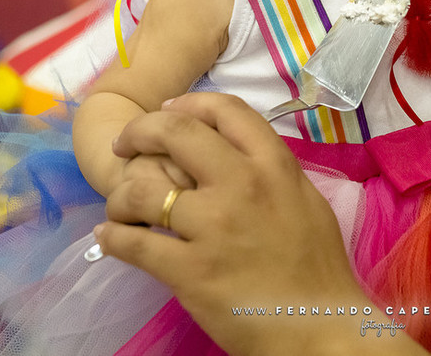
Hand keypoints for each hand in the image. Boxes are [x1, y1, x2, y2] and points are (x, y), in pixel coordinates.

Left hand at [94, 93, 419, 354]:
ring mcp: (213, 227)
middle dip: (138, 132)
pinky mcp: (190, 271)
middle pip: (174, 133)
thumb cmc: (316, 265)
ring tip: (121, 208)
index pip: (223, 110)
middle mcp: (242, 184)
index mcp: (274, 165)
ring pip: (142, 188)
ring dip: (121, 195)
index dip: (186, 104)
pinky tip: (110, 237)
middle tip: (124, 147)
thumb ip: (268, 168)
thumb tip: (227, 150)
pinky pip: (133, 243)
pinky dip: (113, 237)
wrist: (319, 326)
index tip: (166, 112)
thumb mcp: (303, 198)